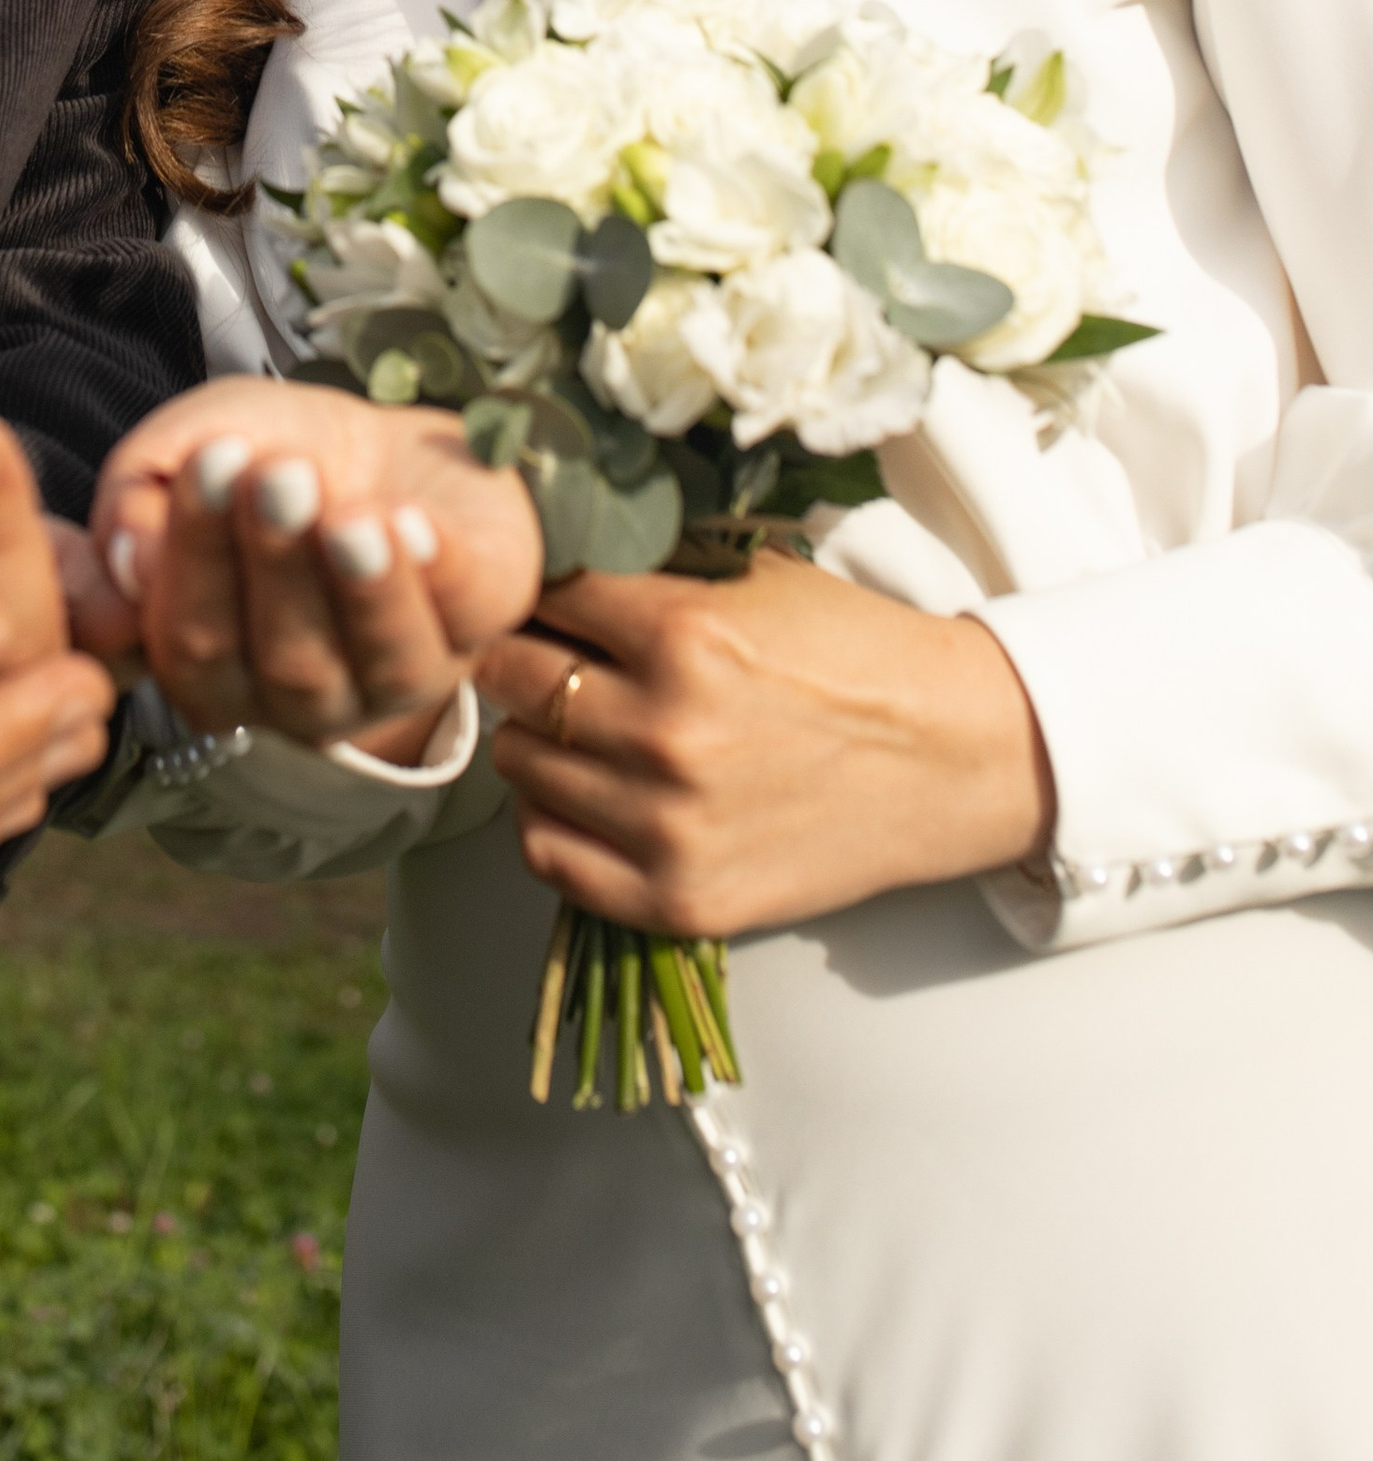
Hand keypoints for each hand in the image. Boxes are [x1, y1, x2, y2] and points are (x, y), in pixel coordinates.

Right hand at [89, 378, 542, 756]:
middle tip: (279, 474)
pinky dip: (438, 570)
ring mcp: (398, 674)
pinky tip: (415, 521)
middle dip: (280, 562)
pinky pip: (465, 616)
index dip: (198, 557)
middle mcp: (304, 696)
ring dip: (364, 588)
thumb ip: (136, 497)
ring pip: (380, 663)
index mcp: (216, 667)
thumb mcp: (190, 444)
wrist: (382, 434)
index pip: (193, 642)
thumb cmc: (270, 452)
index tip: (210, 461)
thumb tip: (127, 563)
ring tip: (350, 516)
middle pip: (285, 660)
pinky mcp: (480, 625)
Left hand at [481, 552, 1055, 937]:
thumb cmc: (852, 655)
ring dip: (533, 738)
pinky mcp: (682, 899)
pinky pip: (549, 856)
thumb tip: (544, 562)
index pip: (542, 594)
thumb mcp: (752, 579)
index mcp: (685, 633)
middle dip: (519, 656)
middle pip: (511, 679)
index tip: (546, 597)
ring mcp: (670, 824)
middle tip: (544, 656)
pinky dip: (549, 819)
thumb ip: (647, 573)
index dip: (538, 589)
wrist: (948, 756)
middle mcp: (667, 730)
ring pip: (519, 766)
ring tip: (570, 726)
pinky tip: (580, 793)